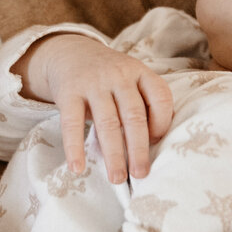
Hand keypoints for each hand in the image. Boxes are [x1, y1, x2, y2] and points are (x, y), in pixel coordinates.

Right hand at [14, 32, 173, 181]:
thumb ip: (145, 103)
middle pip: (133, 115)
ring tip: (117, 178)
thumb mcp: (132, 78)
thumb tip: (155, 143)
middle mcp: (118, 75)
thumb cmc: (109, 77)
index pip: (160, 96)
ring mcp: (92, 83)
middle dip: (138, 148)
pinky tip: (78, 168)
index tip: (156, 142)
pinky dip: (75, 147)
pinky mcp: (68, 92)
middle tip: (141, 174)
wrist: (70, 53)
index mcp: (139, 72)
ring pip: (107, 122)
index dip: (162, 122)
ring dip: (113, 154)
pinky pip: (72, 123)